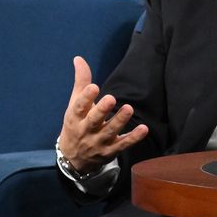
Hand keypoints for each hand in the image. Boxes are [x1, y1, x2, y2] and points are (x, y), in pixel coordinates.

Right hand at [58, 55, 148, 174]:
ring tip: (129, 108)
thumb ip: (81, 81)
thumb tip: (79, 58)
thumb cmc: (76, 124)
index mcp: (75, 117)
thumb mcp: (74, 104)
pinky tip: (143, 129)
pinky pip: (123, 145)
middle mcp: (86, 130)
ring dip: (120, 121)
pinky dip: (133, 138)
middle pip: (94, 120)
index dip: (86, 97)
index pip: (79, 107)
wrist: (73, 158)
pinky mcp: (111, 150)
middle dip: (102, 110)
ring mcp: (98, 142)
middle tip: (111, 98)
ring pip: (110, 132)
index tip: (94, 87)